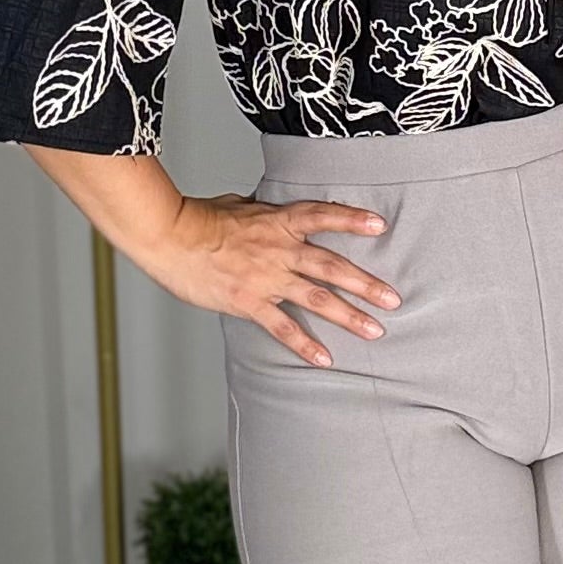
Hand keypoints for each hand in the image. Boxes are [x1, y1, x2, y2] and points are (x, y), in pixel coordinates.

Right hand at [146, 190, 403, 367]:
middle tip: (393, 299)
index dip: (351, 220)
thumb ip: (260, 211)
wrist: (169, 236)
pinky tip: (324, 359)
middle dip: (366, 283)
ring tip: (375, 330)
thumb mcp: (237, 204)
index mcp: (277, 222)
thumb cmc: (197, 218)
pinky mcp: (248, 301)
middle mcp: (279, 250)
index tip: (380, 226)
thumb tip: (266, 208)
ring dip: (349, 315)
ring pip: (317, 298)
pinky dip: (304, 344)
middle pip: (332, 266)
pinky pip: (282, 327)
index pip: (322, 215)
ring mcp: (266, 278)